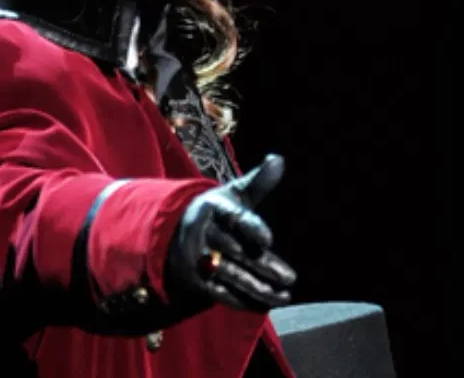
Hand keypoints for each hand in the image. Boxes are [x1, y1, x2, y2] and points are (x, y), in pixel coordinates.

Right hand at [167, 154, 296, 311]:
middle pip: (236, 252)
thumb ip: (258, 181)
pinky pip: (220, 292)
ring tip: (284, 296)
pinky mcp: (195, 279)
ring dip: (258, 288)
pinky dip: (242, 300)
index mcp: (212, 208)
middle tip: (290, 278)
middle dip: (264, 266)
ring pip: (230, 275)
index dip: (251, 229)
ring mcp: (196, 258)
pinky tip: (264, 305)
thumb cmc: (215, 212)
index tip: (269, 240)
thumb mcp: (233, 194)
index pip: (234, 219)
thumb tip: (278, 159)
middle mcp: (202, 233)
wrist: (173, 233)